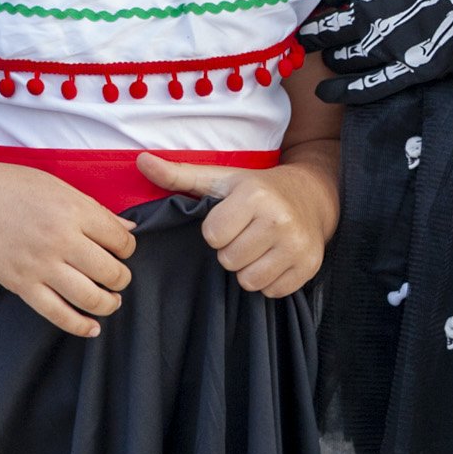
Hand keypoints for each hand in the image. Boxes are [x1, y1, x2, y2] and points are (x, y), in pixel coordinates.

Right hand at [0, 161, 138, 337]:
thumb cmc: (11, 187)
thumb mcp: (56, 186)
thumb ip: (94, 209)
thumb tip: (129, 229)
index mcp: (73, 210)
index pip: (121, 240)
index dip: (127, 248)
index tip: (121, 249)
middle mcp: (60, 239)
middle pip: (112, 272)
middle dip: (122, 278)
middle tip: (117, 276)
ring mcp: (40, 265)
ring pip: (91, 298)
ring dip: (108, 303)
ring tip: (110, 300)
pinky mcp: (22, 285)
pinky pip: (58, 314)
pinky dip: (80, 326)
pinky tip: (92, 328)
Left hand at [135, 153, 338, 297]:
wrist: (311, 196)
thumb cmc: (256, 189)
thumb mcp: (220, 178)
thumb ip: (179, 174)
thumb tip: (141, 161)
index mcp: (254, 196)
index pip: (213, 236)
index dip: (215, 231)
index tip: (227, 219)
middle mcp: (280, 220)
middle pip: (229, 261)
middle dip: (230, 251)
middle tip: (243, 234)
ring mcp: (298, 246)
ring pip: (250, 281)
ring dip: (248, 269)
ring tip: (256, 247)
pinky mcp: (309, 267)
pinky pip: (272, 291)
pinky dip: (268, 280)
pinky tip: (273, 258)